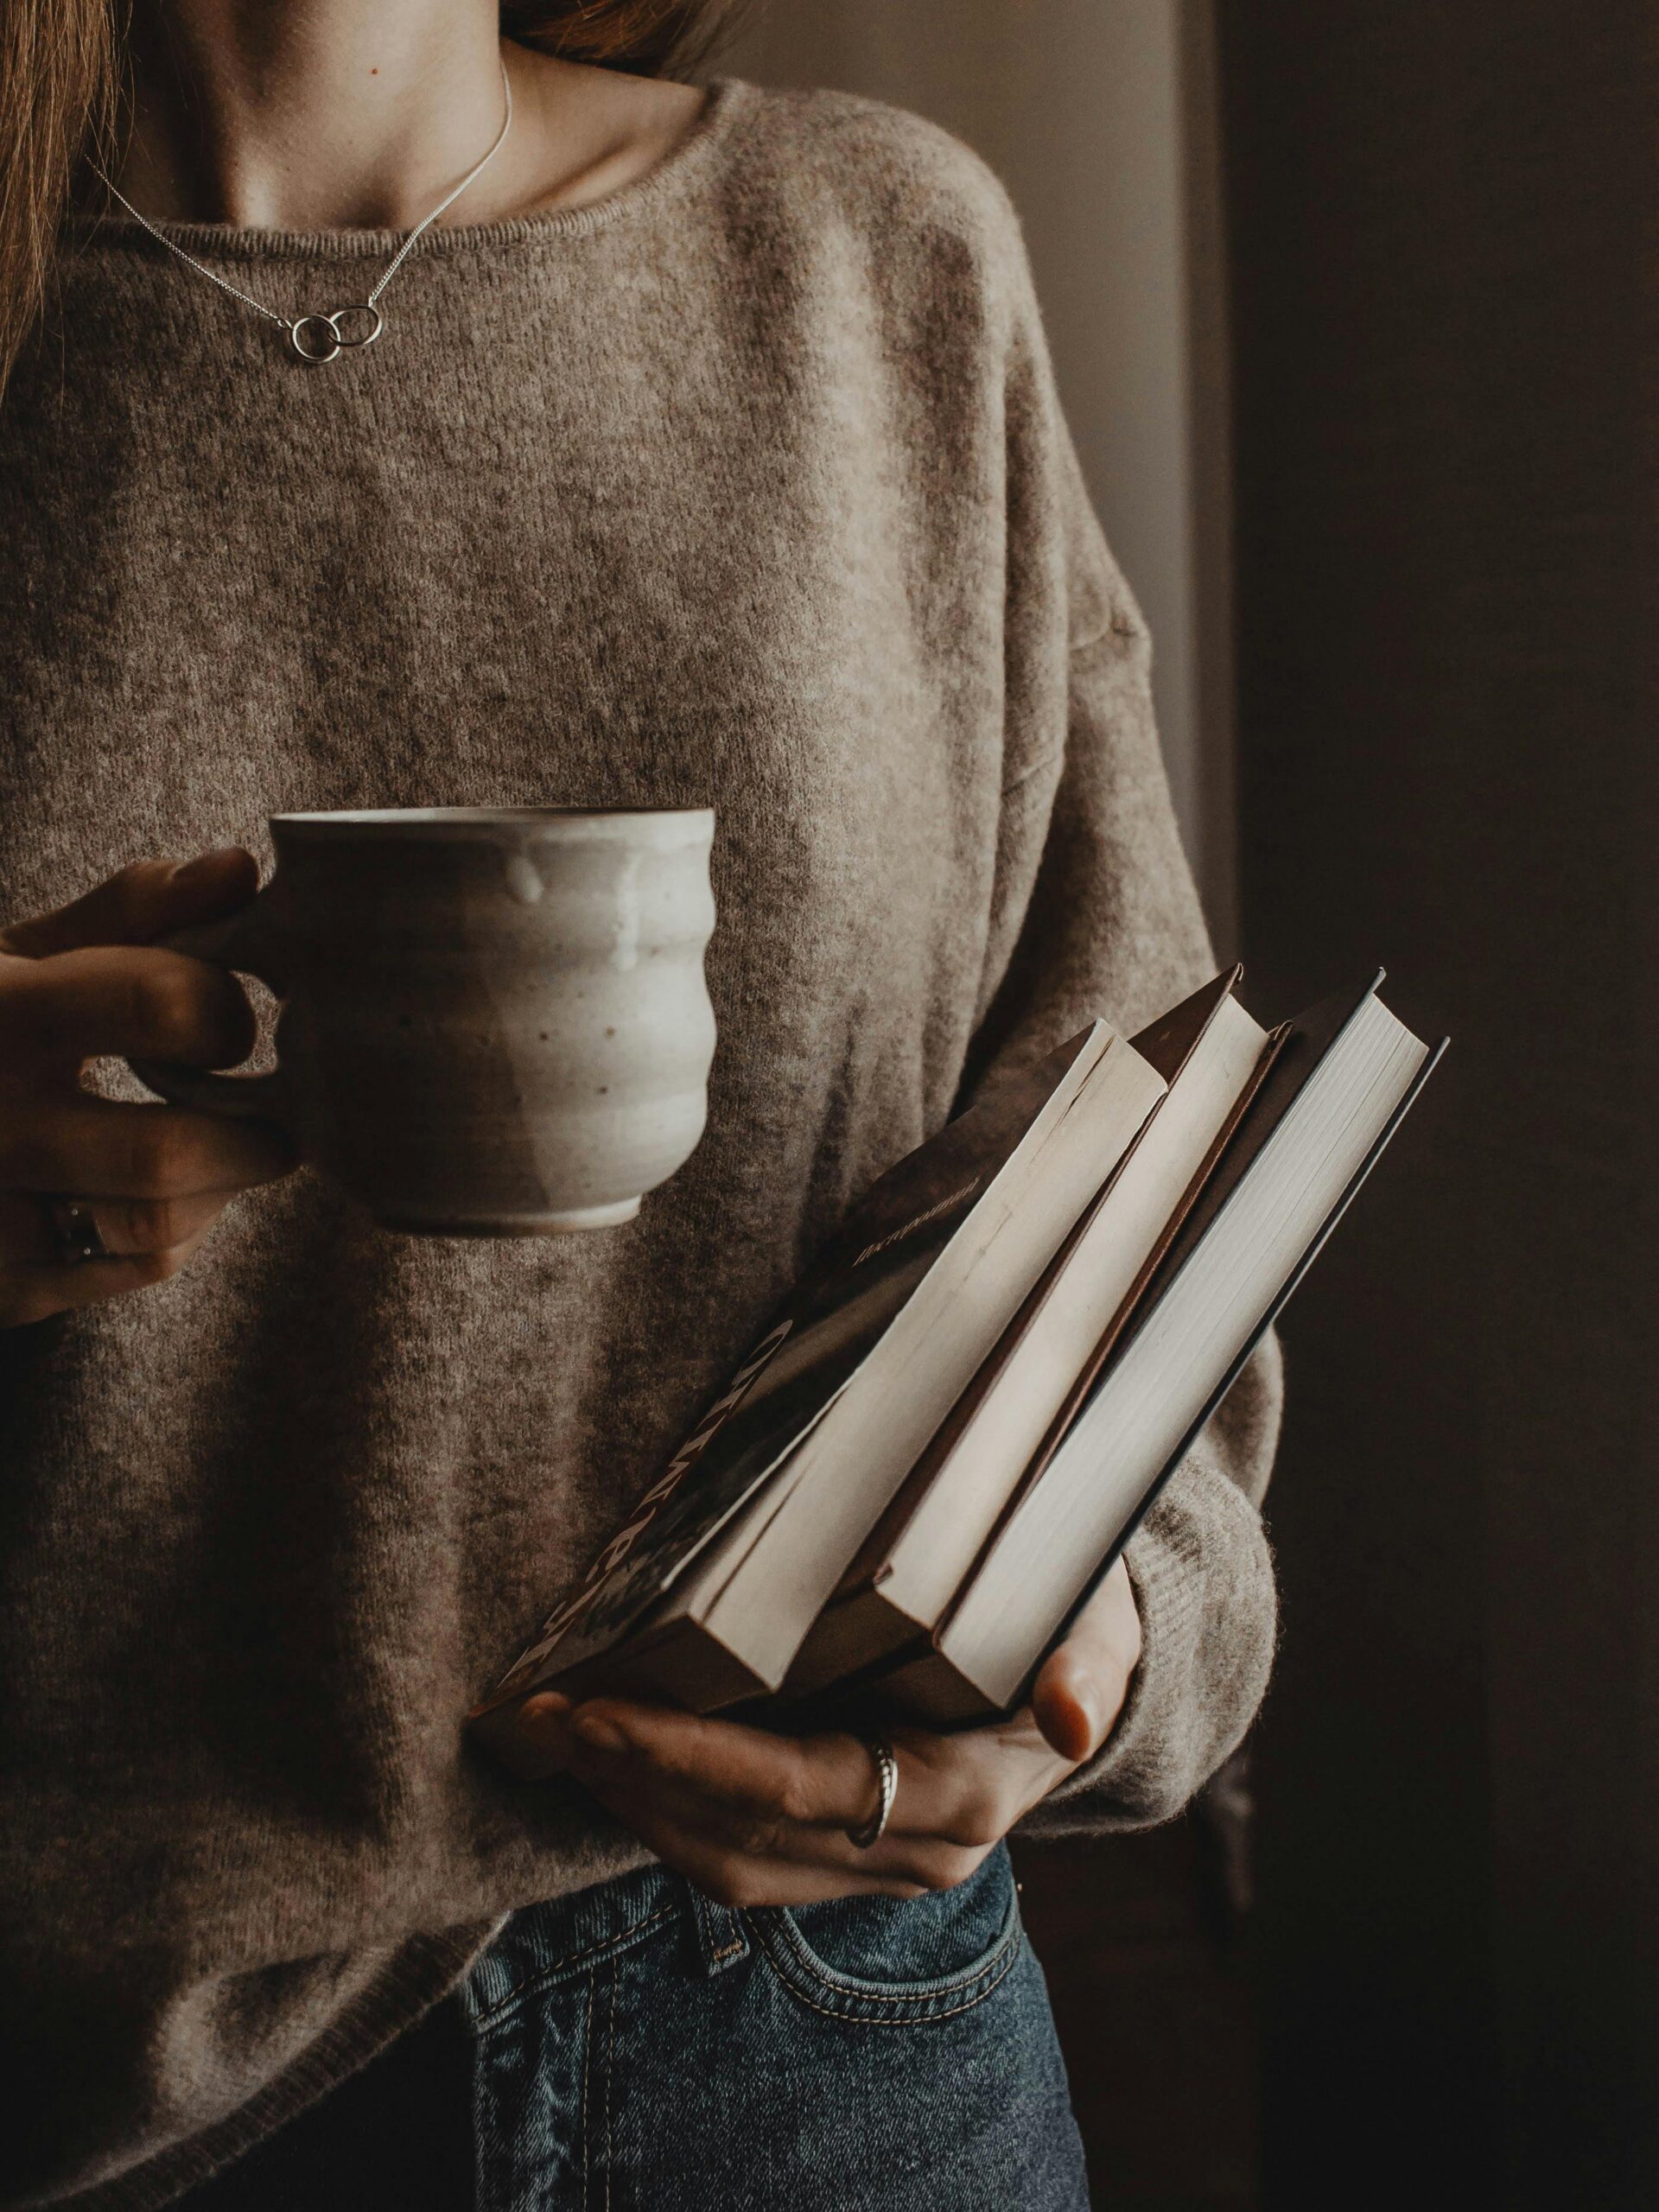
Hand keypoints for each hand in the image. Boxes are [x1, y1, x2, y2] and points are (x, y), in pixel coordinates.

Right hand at [0, 852, 294, 1327]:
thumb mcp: (27, 955)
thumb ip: (135, 911)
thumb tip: (240, 869)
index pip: (159, 1005)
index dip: (223, 1011)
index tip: (227, 1018)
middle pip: (167, 1155)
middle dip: (253, 1137)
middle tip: (276, 1114)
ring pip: (154, 1227)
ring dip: (219, 1188)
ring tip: (227, 1149)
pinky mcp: (4, 1283)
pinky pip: (131, 1269)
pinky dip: (177, 1231)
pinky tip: (166, 1190)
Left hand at [517, 1555, 1141, 1904]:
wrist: (1087, 1675)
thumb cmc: (1074, 1623)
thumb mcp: (1093, 1624)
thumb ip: (1086, 1667)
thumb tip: (1070, 1716)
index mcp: (964, 1796)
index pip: (801, 1791)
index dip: (694, 1760)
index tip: (600, 1715)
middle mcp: (918, 1852)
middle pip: (745, 1841)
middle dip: (636, 1782)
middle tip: (545, 1715)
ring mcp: (881, 1868)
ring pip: (731, 1866)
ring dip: (636, 1808)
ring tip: (560, 1738)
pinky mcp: (848, 1857)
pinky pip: (742, 1857)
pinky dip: (669, 1814)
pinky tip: (617, 1763)